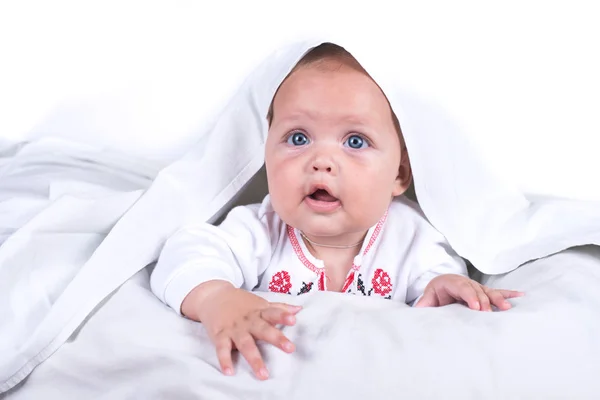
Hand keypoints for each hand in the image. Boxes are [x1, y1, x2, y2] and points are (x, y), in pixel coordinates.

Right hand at [182, 281, 300, 379]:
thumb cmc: (241, 303)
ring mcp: (234, 328)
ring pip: (246, 344)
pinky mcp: (220, 335)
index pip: (273, 312)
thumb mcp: (259, 303)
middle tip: (290, 348)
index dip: (283, 316)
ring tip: (263, 375)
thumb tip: (299, 309)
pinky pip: (222, 349)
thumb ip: (279, 307)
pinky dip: (225, 360)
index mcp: (259, 312)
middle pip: (263, 330)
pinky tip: (229, 372)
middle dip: (276, 339)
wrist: (214, 296)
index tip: (293, 320)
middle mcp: (248, 321)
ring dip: (254, 360)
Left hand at [415, 274, 523, 310]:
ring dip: (498, 299)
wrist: (440, 289)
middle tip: (488, 312)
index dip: (469, 296)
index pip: (460, 287)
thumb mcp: (427, 298)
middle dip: (483, 300)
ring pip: (487, 291)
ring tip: (506, 307)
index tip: (476, 307)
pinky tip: (520, 295)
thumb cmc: (434, 295)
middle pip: (476, 289)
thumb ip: (423, 305)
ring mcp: (475, 286)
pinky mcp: (483, 292)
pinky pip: (496, 293)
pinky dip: (508, 294)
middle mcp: (464, 282)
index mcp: (449, 282)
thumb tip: (416, 312)